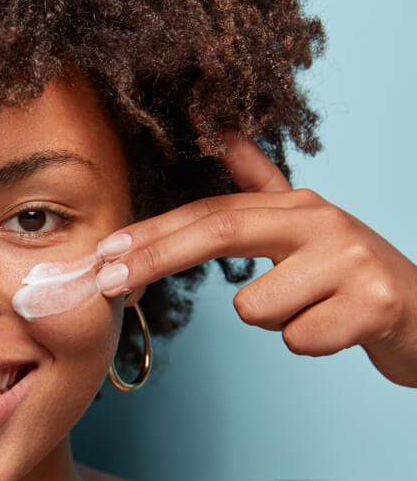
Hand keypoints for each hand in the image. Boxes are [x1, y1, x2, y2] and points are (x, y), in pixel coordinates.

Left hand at [94, 132, 416, 386]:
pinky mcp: (375, 303)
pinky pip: (299, 340)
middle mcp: (323, 221)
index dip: (154, 231)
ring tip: (316, 311)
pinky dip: (311, 344)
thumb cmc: (354, 276)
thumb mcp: (309, 228)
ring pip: (257, 308)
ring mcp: (352, 259)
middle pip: (220, 232)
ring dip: (275, 320)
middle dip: (157, 258)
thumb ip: (264, 188)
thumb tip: (227, 136)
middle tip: (109, 284)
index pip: (211, 212)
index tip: (105, 251)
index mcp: (298, 206)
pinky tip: (340, 330)